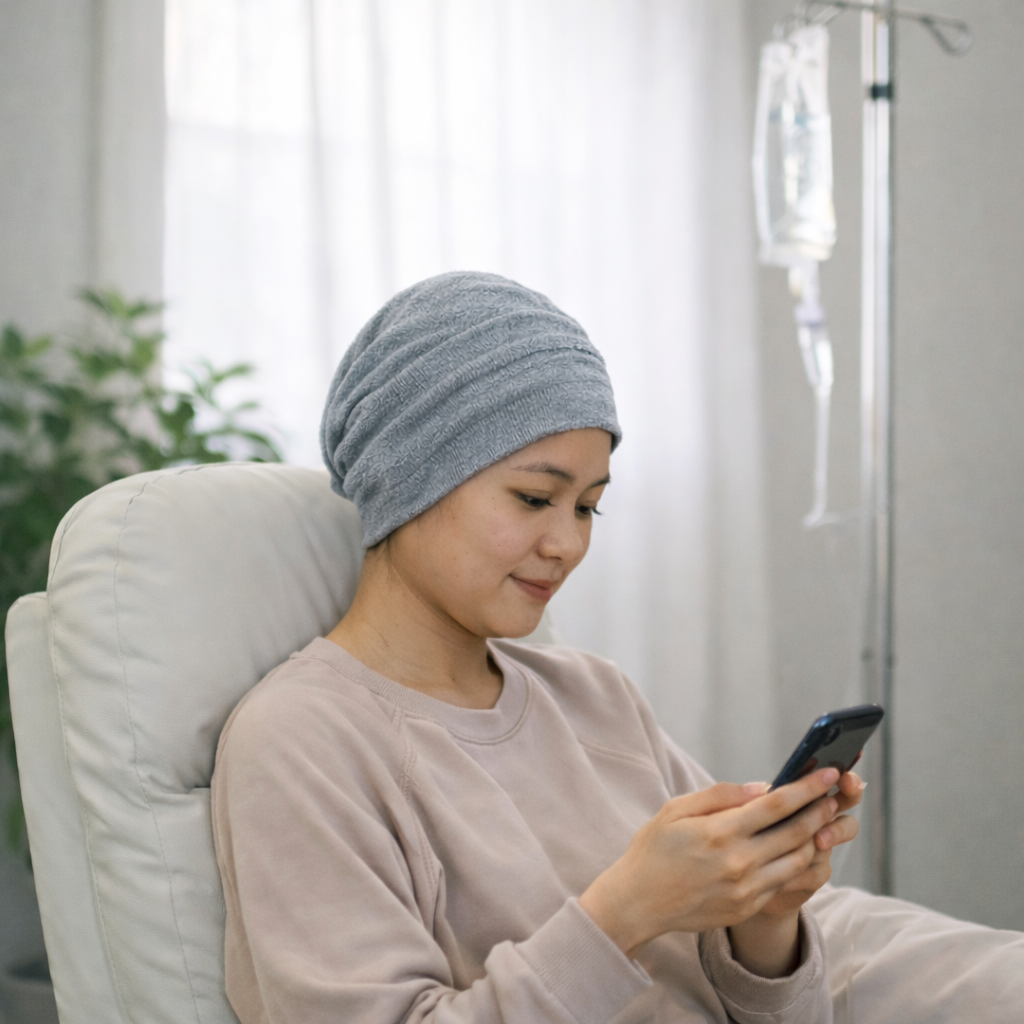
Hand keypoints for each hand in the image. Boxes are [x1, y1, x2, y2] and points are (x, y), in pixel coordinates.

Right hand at [578, 768, 841, 961]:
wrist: (638, 902)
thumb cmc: (654, 849)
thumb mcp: (675, 810)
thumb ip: (719, 795)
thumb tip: (760, 788)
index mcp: (720, 832)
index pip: (776, 805)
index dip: (806, 787)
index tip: (827, 773)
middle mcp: (738, 862)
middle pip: (796, 833)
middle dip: (820, 810)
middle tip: (833, 795)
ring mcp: (746, 889)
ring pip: (798, 860)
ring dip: (814, 838)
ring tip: (819, 821)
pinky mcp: (747, 907)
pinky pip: (784, 882)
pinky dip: (795, 862)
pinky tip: (795, 848)